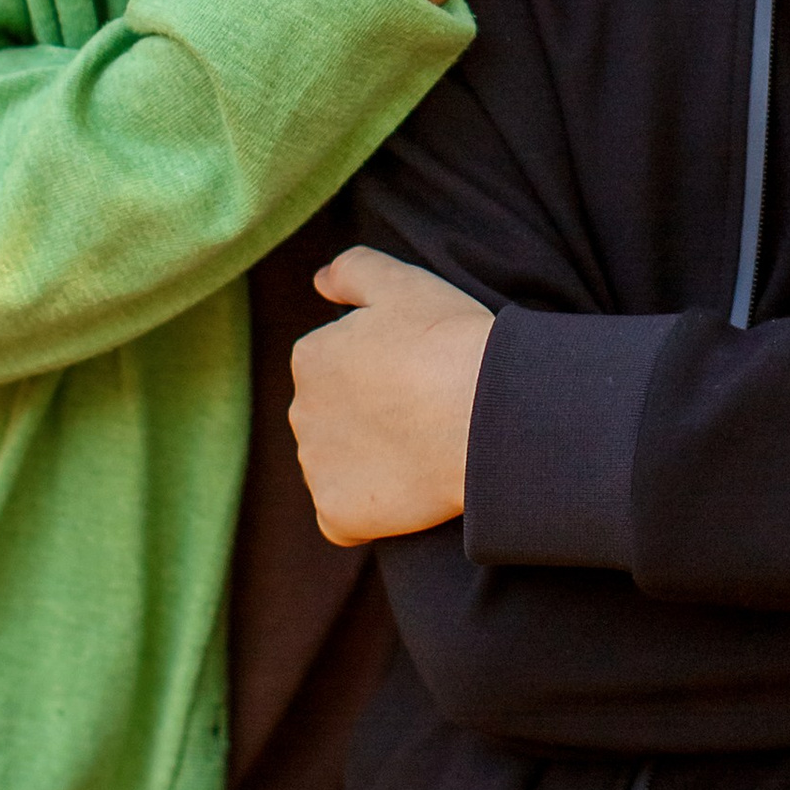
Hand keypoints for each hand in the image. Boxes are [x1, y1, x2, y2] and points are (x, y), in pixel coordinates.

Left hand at [290, 246, 494, 542]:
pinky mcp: (338, 514)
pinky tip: (406, 493)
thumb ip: (352, 270)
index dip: (382, 371)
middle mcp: (301, 411)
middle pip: (332, 416)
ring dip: (368, 463)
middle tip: (424, 413)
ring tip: (422, 450)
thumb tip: (318, 282)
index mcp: (310, 356)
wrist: (488, 416)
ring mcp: (317, 466)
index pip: (335, 367)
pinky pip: (342, 518)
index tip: (420, 373)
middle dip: (368, 417)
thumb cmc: (451, 342)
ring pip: (336, 465)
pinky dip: (367, 513)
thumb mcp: (403, 283)